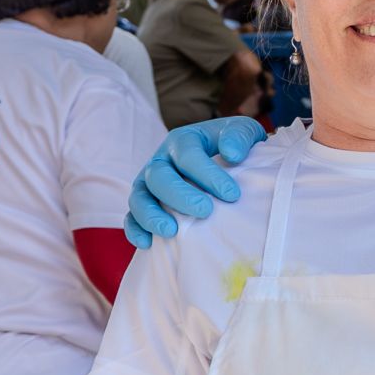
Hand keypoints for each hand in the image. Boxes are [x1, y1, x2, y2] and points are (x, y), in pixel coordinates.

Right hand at [124, 117, 267, 248]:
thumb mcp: (243, 131)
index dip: (208, 175)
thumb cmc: (235, 146)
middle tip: (206, 210)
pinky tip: (147, 243)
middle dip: (180, 195)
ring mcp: (148, 183)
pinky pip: (131, 217)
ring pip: (139, 197)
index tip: (232, 194)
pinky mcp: (145, 203)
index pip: (188, 156)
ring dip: (151, 214)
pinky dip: (135, 229)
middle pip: (159, 176)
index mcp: (183, 140)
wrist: (227, 157)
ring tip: (171, 231)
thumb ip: (239, 136)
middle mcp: (161, 160)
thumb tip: (232, 154)